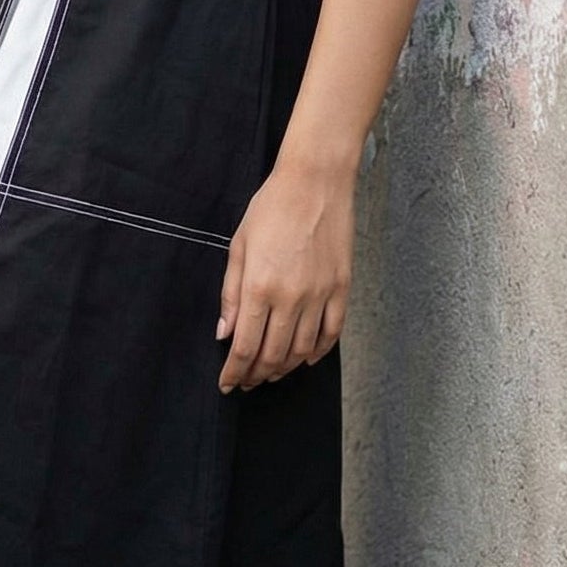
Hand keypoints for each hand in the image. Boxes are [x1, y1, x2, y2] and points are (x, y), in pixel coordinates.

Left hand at [215, 157, 353, 391]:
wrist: (315, 182)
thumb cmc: (271, 208)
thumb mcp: (239, 246)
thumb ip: (231, 294)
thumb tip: (225, 333)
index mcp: (259, 286)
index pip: (245, 347)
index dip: (235, 372)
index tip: (227, 384)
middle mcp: (291, 297)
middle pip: (273, 355)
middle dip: (256, 375)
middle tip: (247, 382)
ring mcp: (320, 295)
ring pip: (302, 351)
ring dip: (284, 368)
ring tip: (271, 373)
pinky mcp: (342, 289)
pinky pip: (331, 333)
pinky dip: (317, 352)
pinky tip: (305, 359)